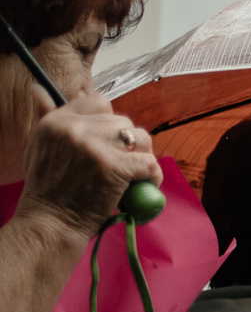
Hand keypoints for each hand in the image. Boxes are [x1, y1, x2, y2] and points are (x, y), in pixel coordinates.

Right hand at [20, 90, 157, 235]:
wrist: (50, 223)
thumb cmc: (47, 190)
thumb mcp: (37, 146)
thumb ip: (44, 118)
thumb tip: (39, 89)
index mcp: (57, 121)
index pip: (98, 100)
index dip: (110, 120)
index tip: (110, 141)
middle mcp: (75, 129)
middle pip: (123, 122)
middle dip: (128, 144)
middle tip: (123, 164)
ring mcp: (95, 147)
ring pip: (140, 138)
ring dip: (143, 156)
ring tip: (134, 175)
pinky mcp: (114, 167)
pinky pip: (149, 162)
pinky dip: (152, 176)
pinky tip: (143, 186)